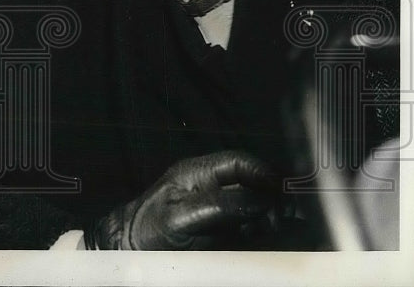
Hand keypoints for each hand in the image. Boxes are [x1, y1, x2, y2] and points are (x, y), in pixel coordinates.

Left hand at [85, 151, 279, 249]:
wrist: (132, 251)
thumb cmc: (148, 227)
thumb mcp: (180, 216)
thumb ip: (218, 206)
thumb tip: (256, 201)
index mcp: (199, 172)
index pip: (239, 162)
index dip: (262, 172)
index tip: (280, 190)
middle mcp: (213, 187)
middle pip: (253, 184)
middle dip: (270, 198)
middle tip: (279, 217)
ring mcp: (221, 210)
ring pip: (257, 207)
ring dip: (268, 217)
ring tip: (271, 229)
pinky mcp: (225, 231)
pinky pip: (251, 228)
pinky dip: (261, 233)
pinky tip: (262, 239)